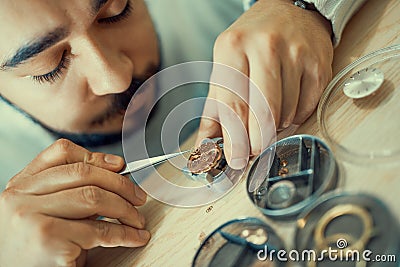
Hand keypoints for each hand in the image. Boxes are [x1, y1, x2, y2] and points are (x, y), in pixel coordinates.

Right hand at [0, 139, 148, 266]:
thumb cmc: (36, 249)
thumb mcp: (45, 212)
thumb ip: (69, 190)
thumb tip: (116, 169)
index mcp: (21, 185)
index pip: (61, 152)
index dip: (96, 156)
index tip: (120, 165)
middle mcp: (21, 196)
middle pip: (83, 174)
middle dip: (120, 184)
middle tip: (139, 197)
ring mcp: (33, 217)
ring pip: (94, 198)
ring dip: (126, 210)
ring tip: (138, 220)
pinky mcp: (49, 240)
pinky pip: (99, 230)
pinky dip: (125, 234)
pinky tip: (135, 237)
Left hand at [197, 0, 332, 168]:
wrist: (289, 11)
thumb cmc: (252, 41)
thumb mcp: (224, 65)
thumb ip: (215, 108)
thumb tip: (205, 146)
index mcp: (234, 47)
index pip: (234, 103)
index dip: (235, 139)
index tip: (236, 159)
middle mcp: (266, 47)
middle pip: (263, 112)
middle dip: (258, 140)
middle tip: (254, 148)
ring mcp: (296, 54)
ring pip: (285, 114)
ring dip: (276, 125)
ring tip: (269, 109)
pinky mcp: (319, 64)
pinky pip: (306, 108)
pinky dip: (295, 116)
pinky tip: (287, 102)